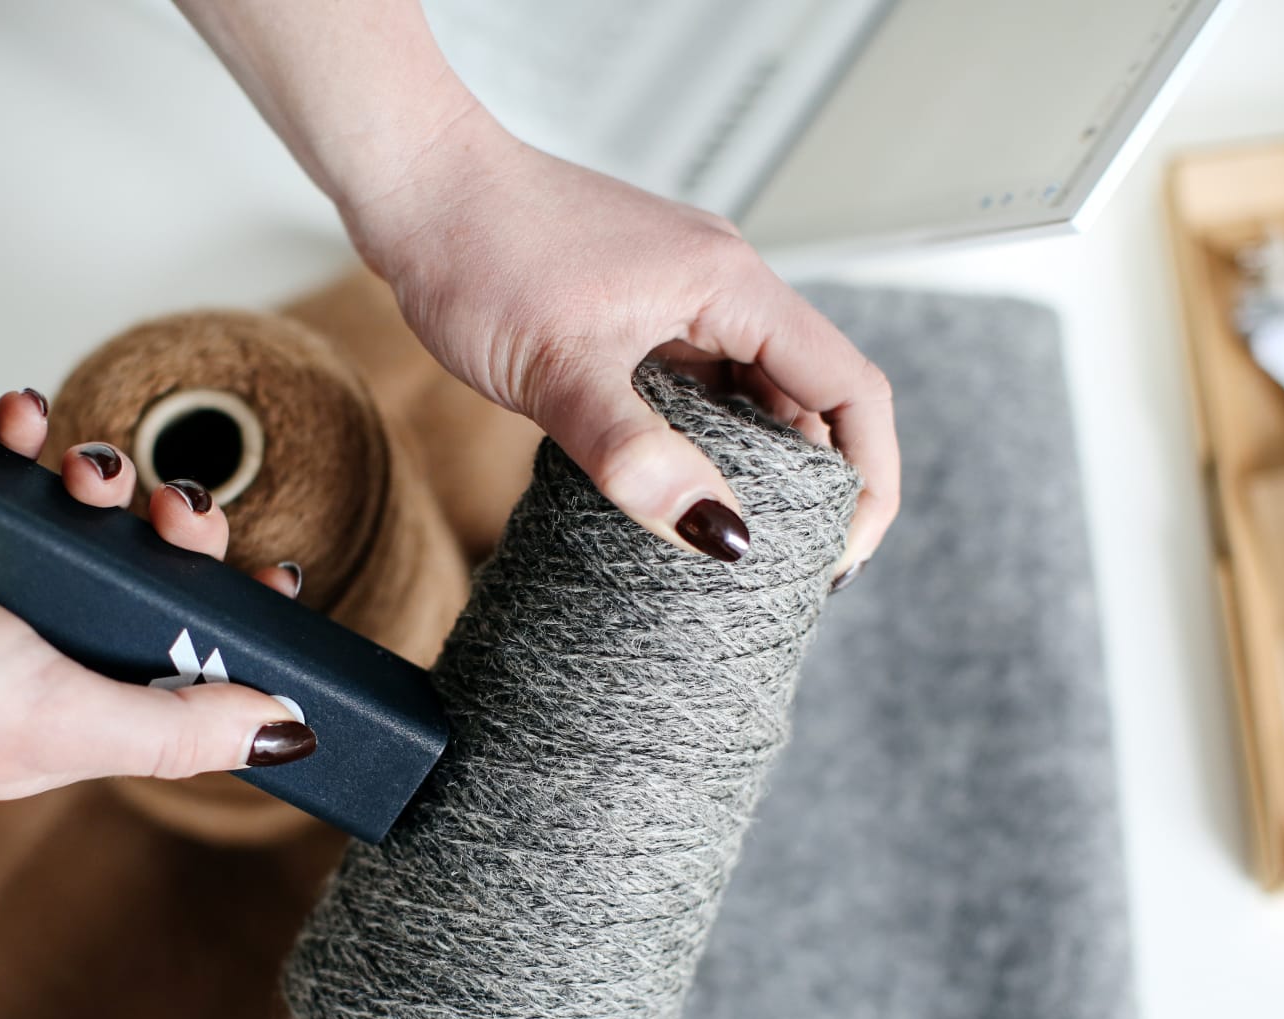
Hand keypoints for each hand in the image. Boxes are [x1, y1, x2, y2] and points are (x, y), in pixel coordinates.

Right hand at [0, 390, 311, 799]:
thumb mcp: (60, 719)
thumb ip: (177, 726)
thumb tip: (288, 736)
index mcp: (81, 709)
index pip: (191, 668)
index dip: (239, 621)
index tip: (275, 576)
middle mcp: (47, 647)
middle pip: (153, 574)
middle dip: (178, 527)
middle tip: (171, 507)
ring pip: (92, 511)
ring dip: (105, 474)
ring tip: (83, 469)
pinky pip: (11, 464)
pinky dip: (21, 434)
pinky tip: (18, 418)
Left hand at [347, 111, 897, 575]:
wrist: (417, 186)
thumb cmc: (479, 251)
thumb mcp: (558, 370)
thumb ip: (637, 456)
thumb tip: (720, 535)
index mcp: (732, 288)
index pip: (850, 388)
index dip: (866, 478)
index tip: (843, 554)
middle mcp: (722, 287)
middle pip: (812, 396)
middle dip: (815, 484)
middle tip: (788, 567)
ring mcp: (682, 297)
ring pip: (753, 394)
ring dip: (757, 465)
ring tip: (735, 539)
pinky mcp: (640, 310)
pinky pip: (701, 384)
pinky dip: (705, 439)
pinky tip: (675, 485)